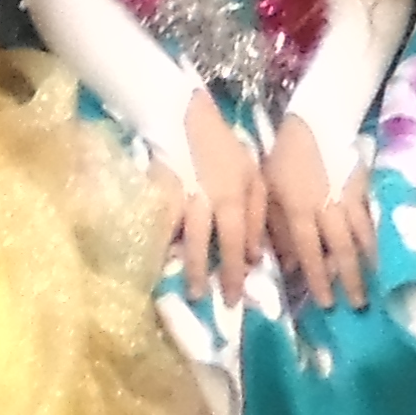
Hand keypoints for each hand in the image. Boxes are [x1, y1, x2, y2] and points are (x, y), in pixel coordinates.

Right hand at [168, 97, 267, 304]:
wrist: (181, 113)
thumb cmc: (221, 144)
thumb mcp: (250, 172)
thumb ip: (256, 212)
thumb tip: (256, 255)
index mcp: (234, 195)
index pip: (237, 241)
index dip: (237, 270)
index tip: (235, 297)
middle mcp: (210, 198)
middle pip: (212, 243)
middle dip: (213, 274)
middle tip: (214, 301)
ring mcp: (183, 195)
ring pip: (186, 237)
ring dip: (189, 265)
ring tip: (189, 290)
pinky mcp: (159, 190)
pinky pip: (161, 223)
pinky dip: (161, 243)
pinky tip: (159, 261)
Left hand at [257, 120, 375, 310]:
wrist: (317, 122)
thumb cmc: (284, 157)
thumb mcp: (268, 190)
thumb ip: (274, 227)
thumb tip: (284, 262)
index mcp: (300, 210)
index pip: (310, 252)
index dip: (319, 279)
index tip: (328, 303)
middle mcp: (327, 209)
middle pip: (342, 250)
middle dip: (350, 279)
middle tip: (359, 305)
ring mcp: (349, 199)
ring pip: (361, 237)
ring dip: (367, 264)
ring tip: (376, 285)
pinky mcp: (363, 191)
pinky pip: (371, 220)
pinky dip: (375, 239)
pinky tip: (380, 255)